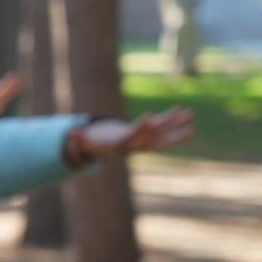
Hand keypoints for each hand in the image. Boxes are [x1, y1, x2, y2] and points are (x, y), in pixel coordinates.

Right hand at [72, 108, 194, 159]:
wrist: (107, 148)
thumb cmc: (95, 144)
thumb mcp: (87, 142)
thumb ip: (79, 139)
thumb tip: (70, 134)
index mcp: (124, 145)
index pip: (134, 136)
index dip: (142, 128)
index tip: (150, 118)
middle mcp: (138, 144)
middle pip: (154, 136)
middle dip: (167, 127)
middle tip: (181, 119)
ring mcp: (146, 140)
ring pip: (164, 133)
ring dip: (178, 125)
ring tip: (191, 115)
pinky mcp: (150, 134)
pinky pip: (164, 128)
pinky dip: (175, 121)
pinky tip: (187, 113)